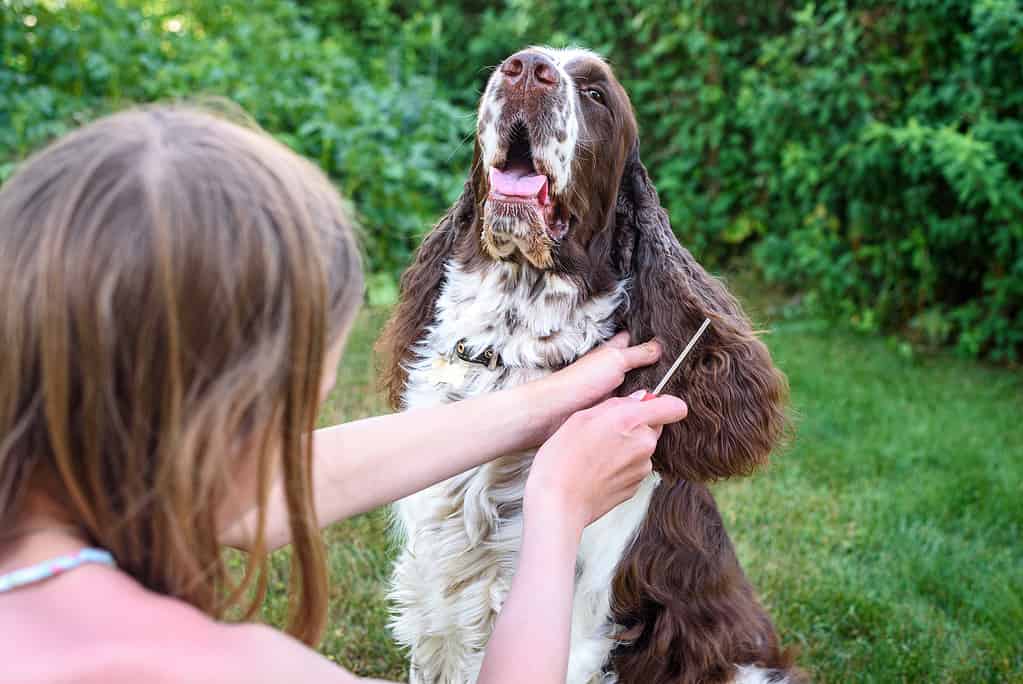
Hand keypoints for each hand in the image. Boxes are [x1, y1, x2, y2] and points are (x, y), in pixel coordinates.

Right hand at [524, 392, 686, 536]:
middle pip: (654, 427)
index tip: (648, 405)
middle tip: (604, 431)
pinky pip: (634, 468)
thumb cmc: (563, 459)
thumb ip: (616, 404)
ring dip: (627, 446)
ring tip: (596, 453)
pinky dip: (621, 466)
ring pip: (642, 448)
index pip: (674, 407)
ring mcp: (642, 468)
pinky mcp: (636, 487)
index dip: (663, 404)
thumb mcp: (581, 417)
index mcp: (631, 421)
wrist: (558, 502)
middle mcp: (644, 444)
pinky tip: (598, 470)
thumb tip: (639, 399)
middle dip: (635, 425)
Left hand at [529, 332, 662, 442]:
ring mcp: (609, 393)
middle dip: (653, 373)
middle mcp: (610, 372)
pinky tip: (653, 415)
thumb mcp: (615, 360)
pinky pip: (628, 410)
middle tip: (679, 377)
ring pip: (634, 391)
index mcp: (610, 353)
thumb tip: (659, 347)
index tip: (670, 345)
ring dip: (648, 395)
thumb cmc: (580, 381)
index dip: (648, 342)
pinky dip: (639, 411)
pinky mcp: (608, 413)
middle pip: (637, 369)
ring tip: (674, 398)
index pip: (632, 342)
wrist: (556, 411)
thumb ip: (637, 354)